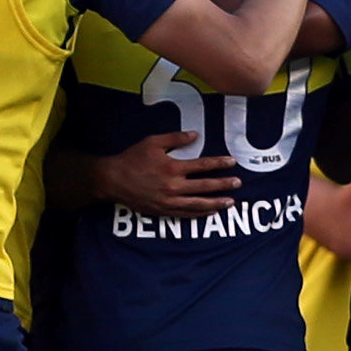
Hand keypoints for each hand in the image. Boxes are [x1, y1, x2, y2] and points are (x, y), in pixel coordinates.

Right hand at [89, 130, 241, 217]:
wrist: (113, 180)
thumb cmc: (132, 159)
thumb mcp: (153, 142)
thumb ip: (175, 138)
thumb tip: (195, 135)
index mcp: (172, 167)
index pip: (202, 165)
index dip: (219, 163)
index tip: (232, 162)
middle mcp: (173, 186)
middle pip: (204, 186)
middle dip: (223, 185)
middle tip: (238, 184)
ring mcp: (169, 201)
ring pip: (198, 204)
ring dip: (216, 203)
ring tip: (230, 202)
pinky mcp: (163, 211)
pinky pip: (186, 214)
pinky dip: (200, 214)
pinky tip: (210, 212)